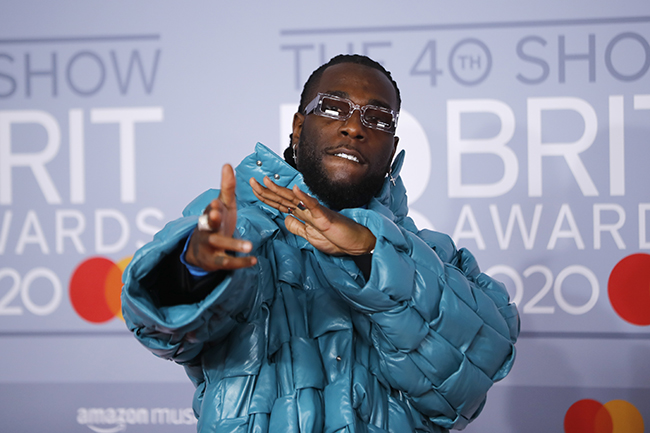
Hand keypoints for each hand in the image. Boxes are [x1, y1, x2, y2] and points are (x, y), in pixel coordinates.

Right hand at [185, 164, 256, 271]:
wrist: (201, 250)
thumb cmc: (216, 223)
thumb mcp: (223, 205)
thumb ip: (227, 187)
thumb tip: (227, 164)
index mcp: (210, 214)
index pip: (210, 209)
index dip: (213, 207)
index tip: (216, 202)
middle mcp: (207, 230)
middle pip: (207, 225)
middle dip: (211, 220)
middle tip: (217, 215)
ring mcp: (210, 246)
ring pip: (219, 245)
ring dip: (233, 245)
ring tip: (249, 246)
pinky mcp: (215, 261)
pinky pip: (227, 263)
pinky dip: (240, 262)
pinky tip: (253, 260)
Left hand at [250, 176, 375, 255]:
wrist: (357, 242)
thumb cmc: (337, 238)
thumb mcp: (311, 237)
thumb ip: (298, 227)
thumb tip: (285, 219)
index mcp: (304, 214)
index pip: (281, 203)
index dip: (267, 197)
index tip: (254, 189)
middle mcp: (307, 210)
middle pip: (283, 198)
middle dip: (266, 191)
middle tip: (252, 181)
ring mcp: (316, 212)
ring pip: (294, 198)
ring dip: (280, 190)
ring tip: (267, 181)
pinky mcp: (325, 217)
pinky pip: (313, 206)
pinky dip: (304, 197)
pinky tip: (296, 189)